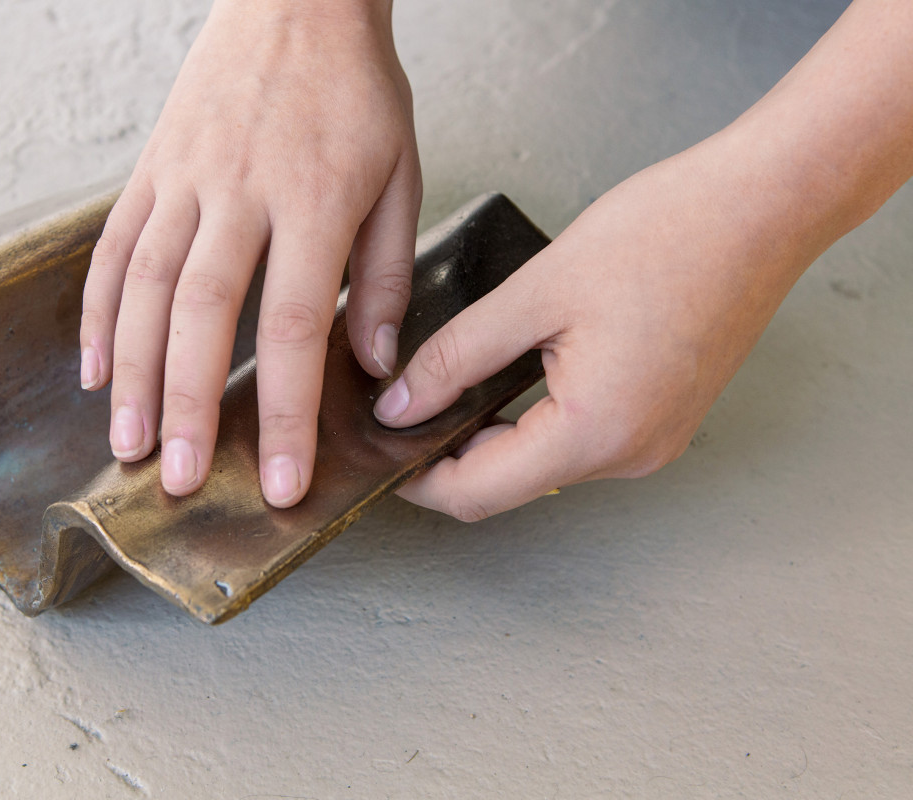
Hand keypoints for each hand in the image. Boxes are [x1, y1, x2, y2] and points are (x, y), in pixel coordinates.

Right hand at [80, 0, 420, 506]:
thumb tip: (374, 364)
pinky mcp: (150, 167)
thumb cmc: (356, 93)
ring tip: (126, 444)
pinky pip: (112, 246)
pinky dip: (96, 312)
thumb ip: (385, 275)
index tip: (282, 481)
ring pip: (143, 287)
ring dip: (131, 373)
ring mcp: (184, 179)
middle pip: (202, 315)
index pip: (293, 326)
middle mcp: (239, 194)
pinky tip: (92, 369)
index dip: (286, 412)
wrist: (296, 1)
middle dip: (188, 407)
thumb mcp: (400, 177)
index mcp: (313, 202)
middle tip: (180, 482)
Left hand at [373, 140, 818, 519]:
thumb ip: (457, 357)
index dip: (417, 478)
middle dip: (450, 451)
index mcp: (595, 432)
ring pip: (543, 461)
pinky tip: (511, 375)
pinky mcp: (663, 418)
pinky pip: (580, 437)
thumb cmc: (666, 235)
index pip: (476, 492)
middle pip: (509, 482)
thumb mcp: (536, 294)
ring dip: (492, 433)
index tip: (380, 449)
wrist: (763, 206)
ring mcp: (653, 441)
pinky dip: (535, 418)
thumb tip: (400, 405)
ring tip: (450, 382)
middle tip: (404, 404)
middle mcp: (629, 454)